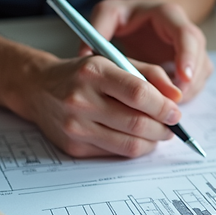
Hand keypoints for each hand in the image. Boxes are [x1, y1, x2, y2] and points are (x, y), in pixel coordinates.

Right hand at [17, 54, 183, 158]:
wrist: (38, 88)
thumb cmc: (82, 74)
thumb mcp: (114, 61)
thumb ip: (149, 75)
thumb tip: (177, 97)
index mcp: (93, 71)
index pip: (137, 93)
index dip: (163, 106)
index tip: (176, 112)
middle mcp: (81, 99)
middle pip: (136, 123)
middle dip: (162, 128)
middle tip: (171, 126)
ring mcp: (75, 126)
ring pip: (128, 144)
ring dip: (152, 143)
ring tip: (158, 134)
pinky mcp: (74, 147)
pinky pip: (114, 153)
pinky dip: (132, 148)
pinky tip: (136, 138)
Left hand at [89, 0, 212, 101]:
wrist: (146, 16)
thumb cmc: (127, 15)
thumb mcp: (110, 13)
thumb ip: (98, 27)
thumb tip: (83, 55)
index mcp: (169, 15)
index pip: (187, 36)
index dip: (188, 57)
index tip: (182, 78)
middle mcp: (187, 32)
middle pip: (200, 60)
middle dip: (189, 85)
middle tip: (172, 105)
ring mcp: (194, 50)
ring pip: (200, 76)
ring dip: (186, 94)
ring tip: (163, 108)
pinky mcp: (194, 66)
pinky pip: (196, 84)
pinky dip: (184, 97)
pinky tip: (164, 105)